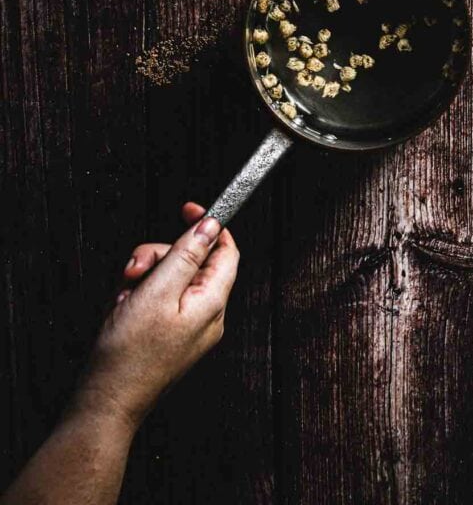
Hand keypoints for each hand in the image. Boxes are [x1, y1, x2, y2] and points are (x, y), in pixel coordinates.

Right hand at [74, 203, 238, 431]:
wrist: (105, 403)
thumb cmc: (129, 355)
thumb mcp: (156, 292)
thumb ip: (186, 255)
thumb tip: (211, 226)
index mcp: (212, 303)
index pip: (226, 251)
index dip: (209, 226)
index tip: (187, 210)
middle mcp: (206, 315)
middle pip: (191, 261)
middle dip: (158, 257)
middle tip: (134, 271)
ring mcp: (188, 327)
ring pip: (170, 278)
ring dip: (143, 278)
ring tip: (124, 299)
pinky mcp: (169, 335)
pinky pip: (158, 300)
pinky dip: (138, 297)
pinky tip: (122, 311)